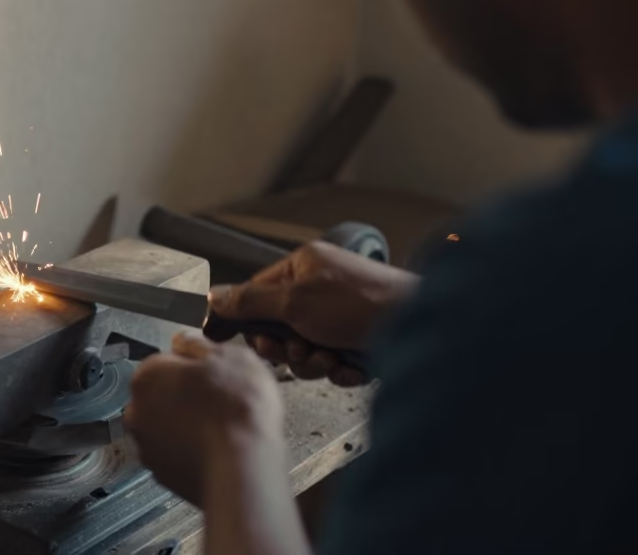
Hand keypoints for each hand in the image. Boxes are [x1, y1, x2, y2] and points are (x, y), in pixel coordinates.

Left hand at [124, 332, 283, 505]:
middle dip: (186, 397)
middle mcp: (137, 411)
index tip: (214, 375)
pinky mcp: (162, 476)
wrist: (243, 466)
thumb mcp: (229, 355)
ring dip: (187, 426)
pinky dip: (191, 453)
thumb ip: (198, 343)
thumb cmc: (236, 408)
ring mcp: (147, 447)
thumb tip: (184, 341)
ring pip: (168, 428)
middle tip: (220, 401)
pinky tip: (216, 450)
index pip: (166, 362)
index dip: (194, 368)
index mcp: (147, 376)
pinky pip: (176, 456)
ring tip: (222, 429)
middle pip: (162, 396)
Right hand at [210, 241, 417, 385]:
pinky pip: (332, 363)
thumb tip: (215, 295)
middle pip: (279, 327)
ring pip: (304, 350)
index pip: (256, 293)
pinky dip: (340, 369)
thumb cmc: (365, 303)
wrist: (422, 327)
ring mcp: (340, 317)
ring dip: (313, 362)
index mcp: (303, 267)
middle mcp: (321, 289)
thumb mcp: (295, 301)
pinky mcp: (358, 341)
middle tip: (294, 350)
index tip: (223, 337)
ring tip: (331, 358)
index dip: (243, 319)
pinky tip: (353, 365)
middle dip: (286, 347)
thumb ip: (251, 301)